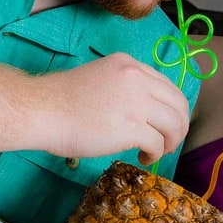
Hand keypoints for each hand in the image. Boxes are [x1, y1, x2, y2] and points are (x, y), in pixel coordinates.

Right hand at [33, 53, 190, 165]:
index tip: (167, 123)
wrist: (43, 110)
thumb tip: (143, 111)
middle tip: (170, 141)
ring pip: (174, 123)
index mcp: (129, 65)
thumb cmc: (62, 99)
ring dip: (171, 141)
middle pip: (177, 103)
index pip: (167, 85)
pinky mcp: (131, 126)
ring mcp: (136, 102)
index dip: (172, 107)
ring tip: (157, 151)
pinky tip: (144, 158)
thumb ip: (124, 87)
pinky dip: (156, 153)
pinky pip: (158, 142)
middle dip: (179, 125)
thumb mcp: (100, 78)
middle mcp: (137, 78)